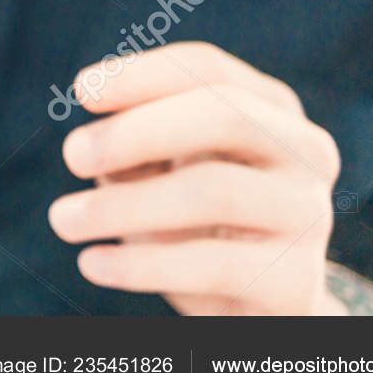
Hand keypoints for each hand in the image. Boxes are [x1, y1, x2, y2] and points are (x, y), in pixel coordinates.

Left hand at [46, 41, 344, 314]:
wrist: (251, 304)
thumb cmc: (191, 219)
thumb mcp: (161, 169)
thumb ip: (134, 143)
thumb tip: (94, 140)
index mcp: (271, 107)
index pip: (208, 69)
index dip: (143, 74)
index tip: (81, 91)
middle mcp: (304, 151)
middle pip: (225, 115)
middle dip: (137, 131)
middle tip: (73, 155)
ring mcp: (309, 214)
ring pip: (212, 191)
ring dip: (122, 205)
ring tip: (63, 218)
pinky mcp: (295, 280)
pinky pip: (211, 265)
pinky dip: (141, 265)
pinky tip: (93, 263)